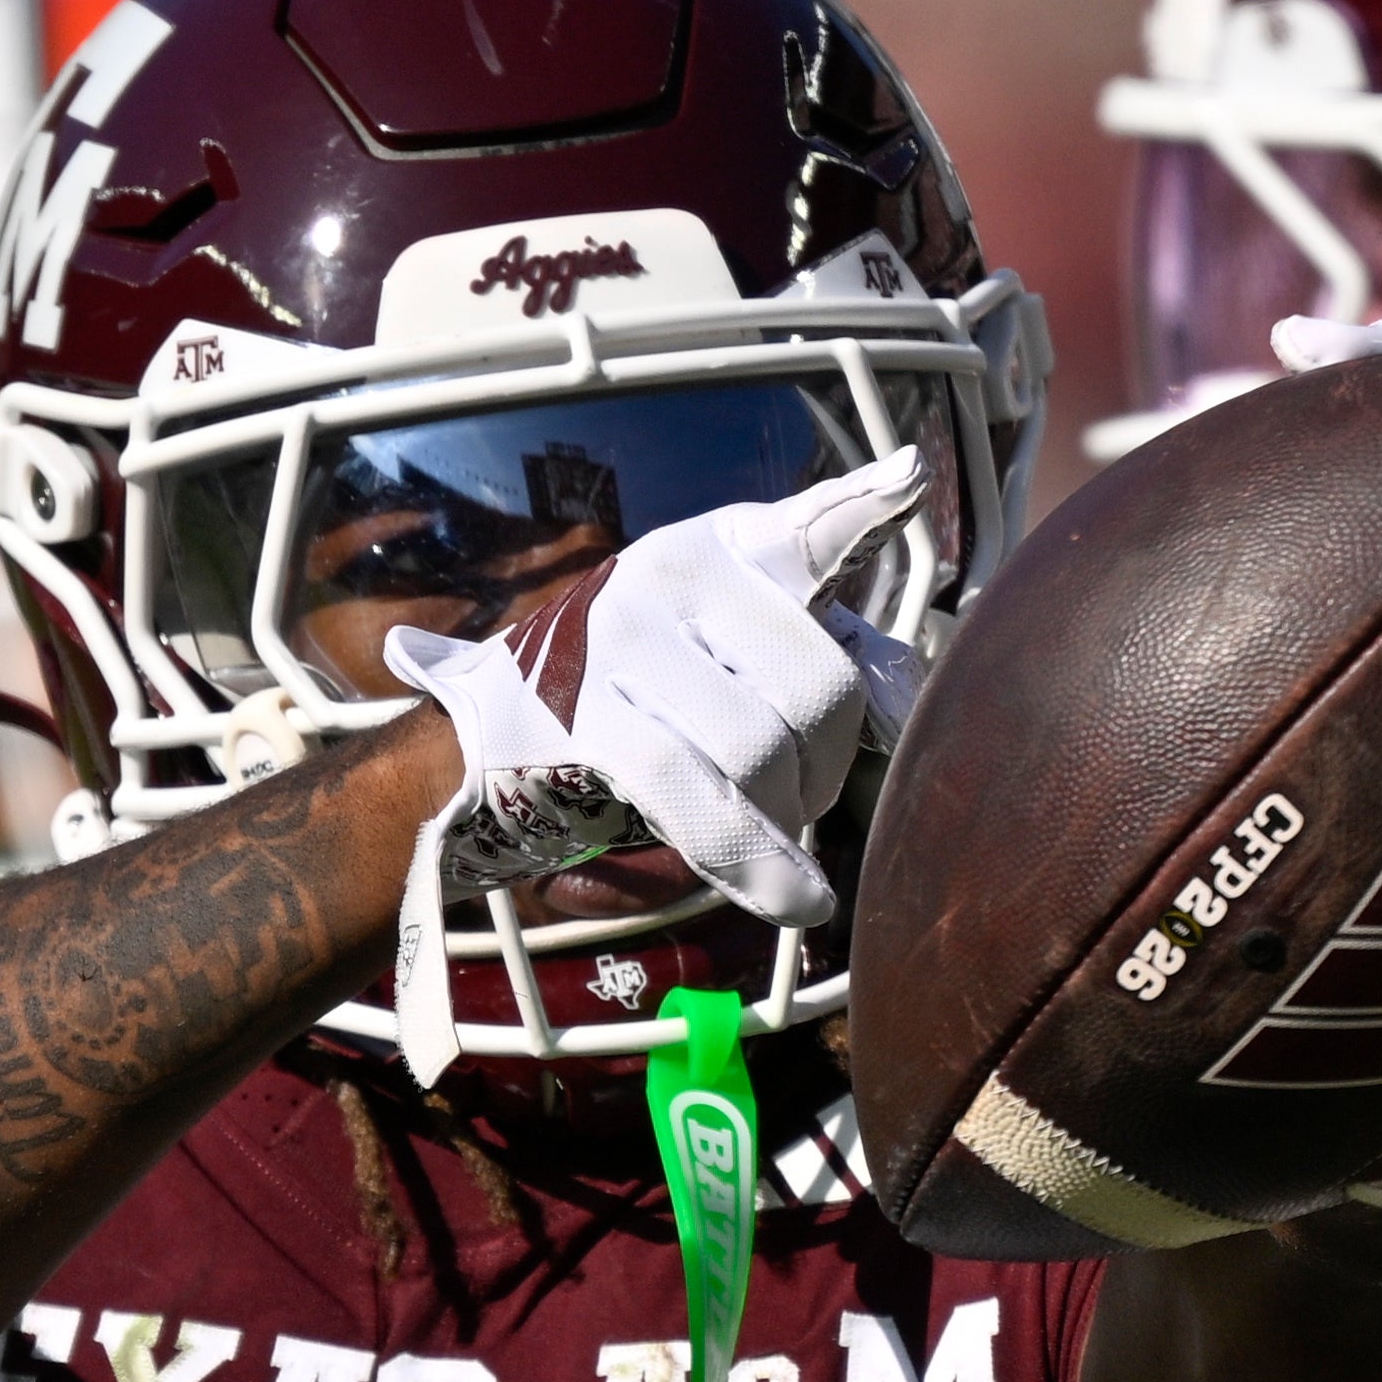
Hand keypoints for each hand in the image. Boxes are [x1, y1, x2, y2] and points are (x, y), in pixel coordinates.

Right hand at [385, 451, 930, 926]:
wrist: (472, 751)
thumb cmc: (622, 706)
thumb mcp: (711, 653)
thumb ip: (810, 654)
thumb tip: (899, 695)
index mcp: (715, 549)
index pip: (808, 529)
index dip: (864, 509)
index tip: (909, 481)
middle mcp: (671, 573)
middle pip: (820, 686)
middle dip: (827, 765)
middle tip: (797, 794)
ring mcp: (624, 641)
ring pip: (766, 752)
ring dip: (782, 819)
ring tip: (760, 830)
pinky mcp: (591, 722)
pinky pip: (707, 806)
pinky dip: (762, 866)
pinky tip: (799, 900)